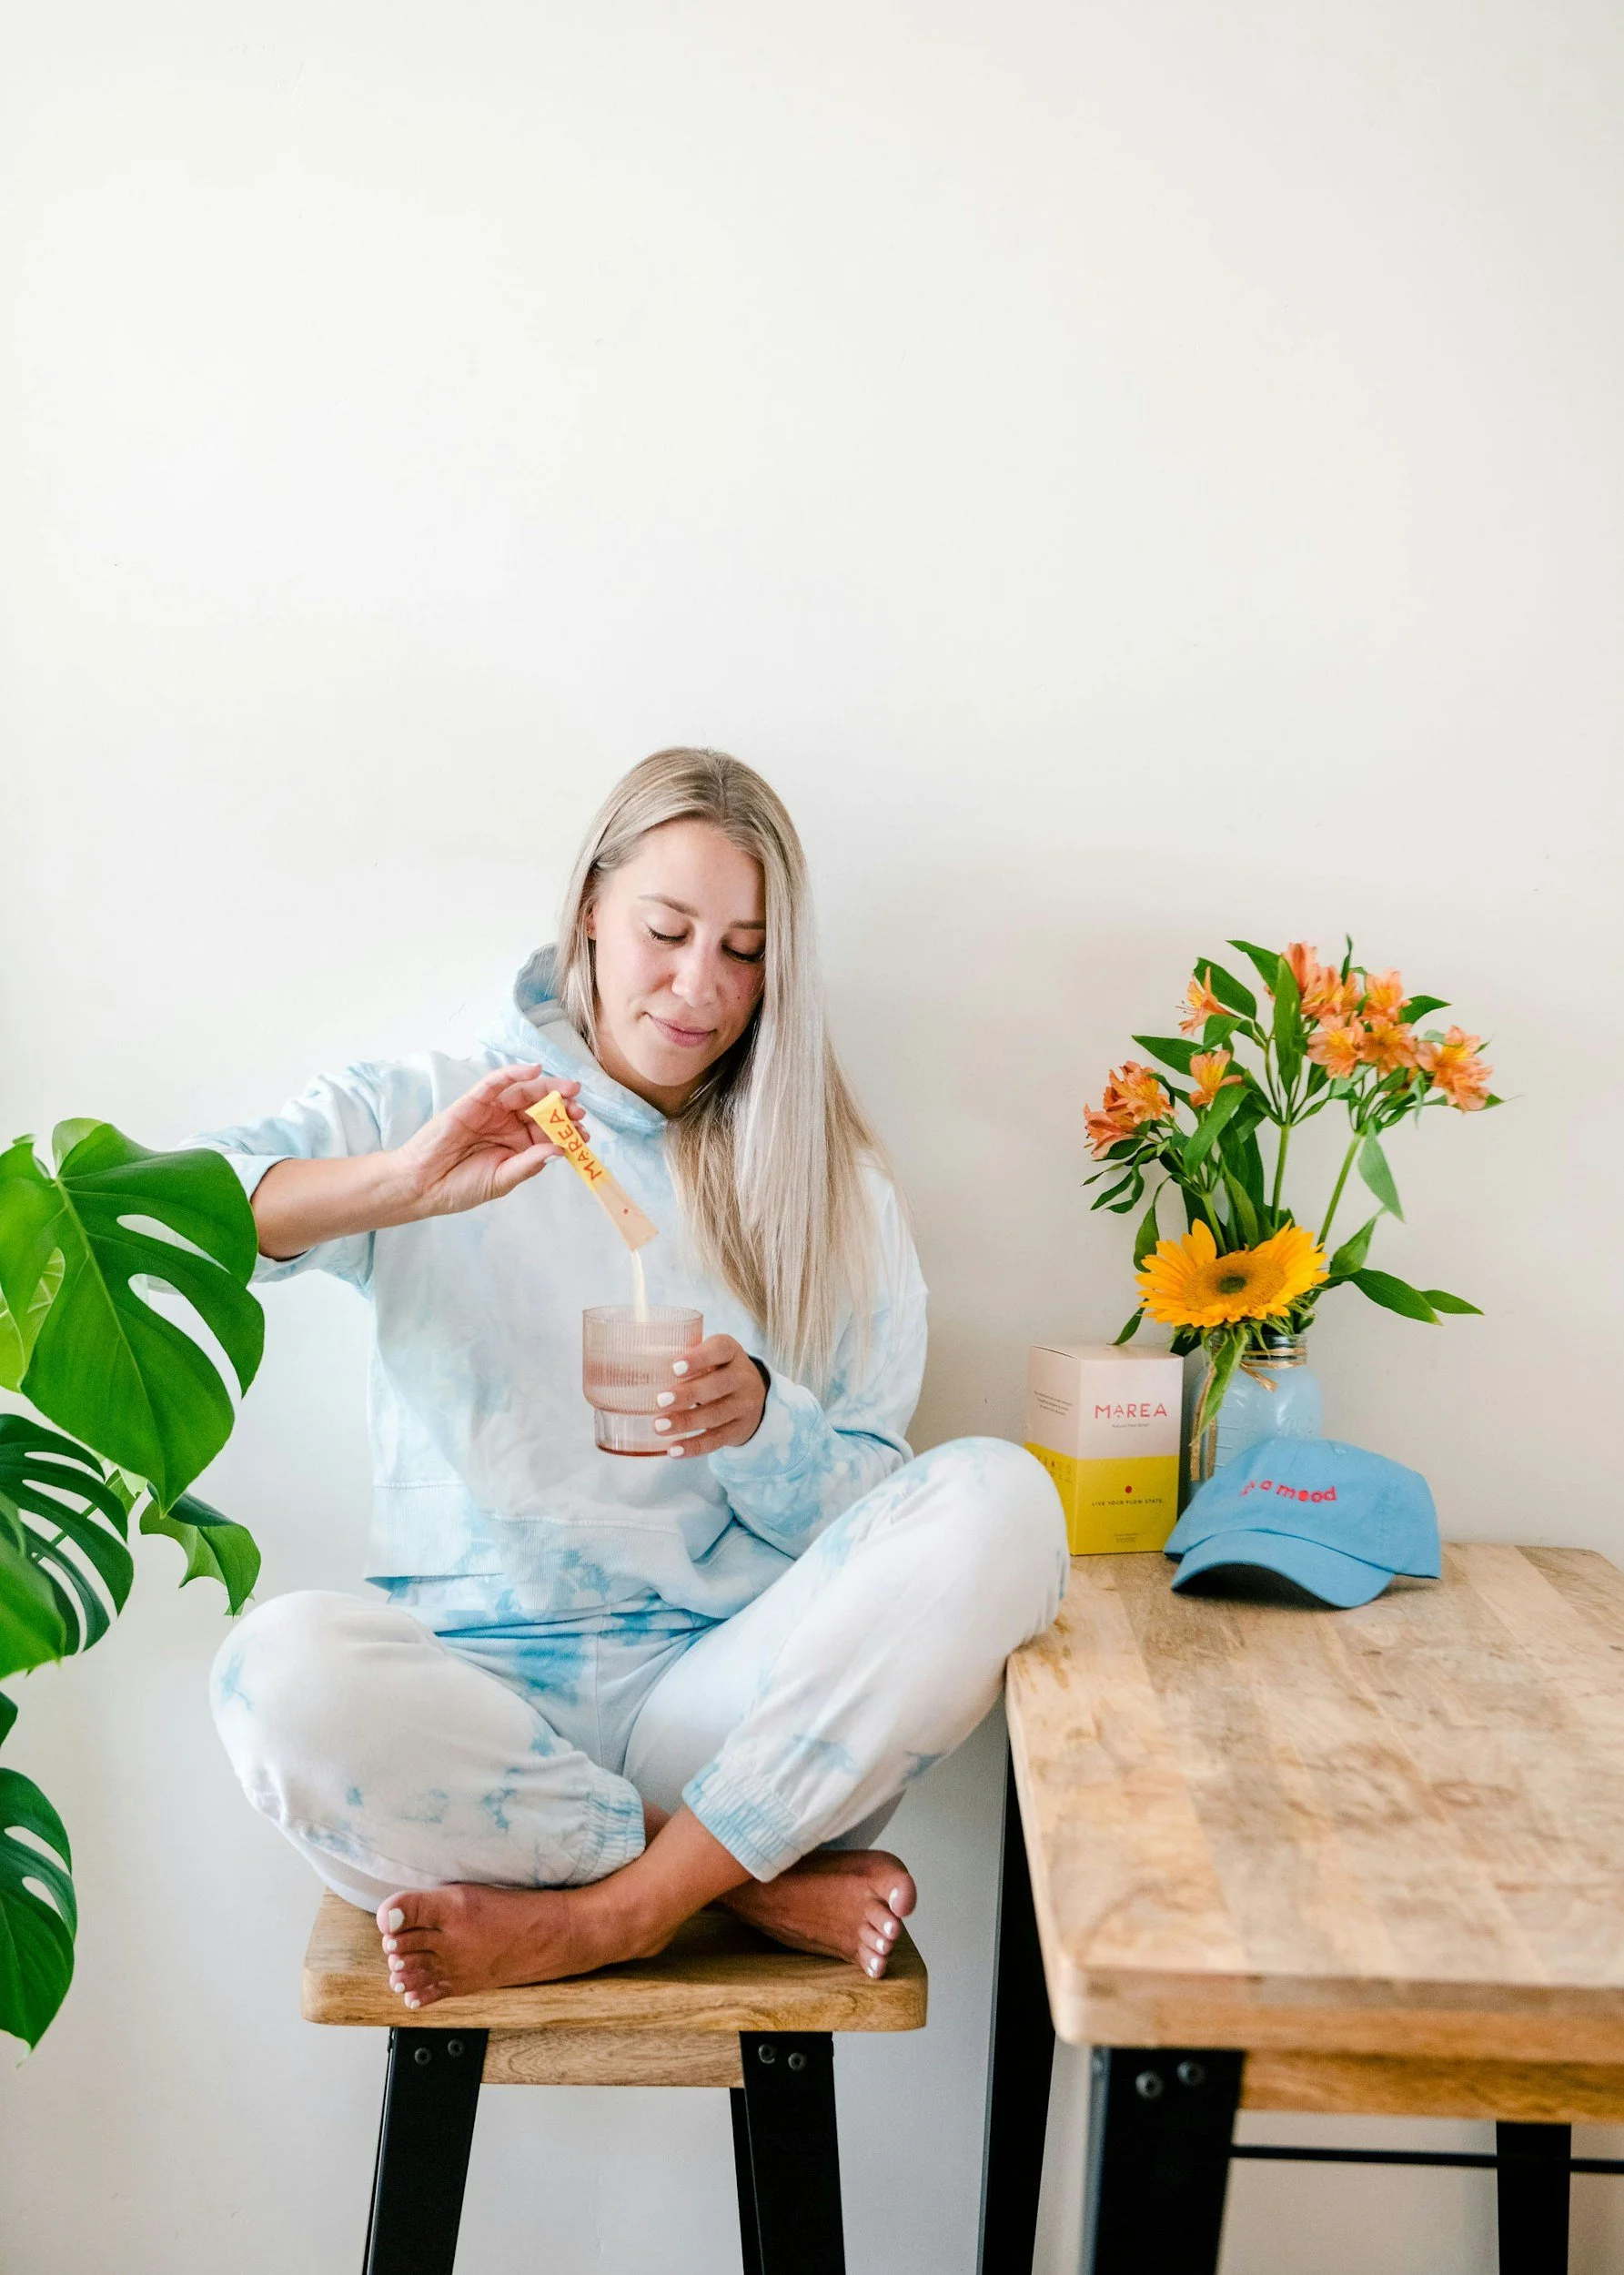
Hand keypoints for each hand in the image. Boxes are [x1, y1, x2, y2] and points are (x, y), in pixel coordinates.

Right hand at [393, 1066, 586, 1219]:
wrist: (423, 1185)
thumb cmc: (461, 1186)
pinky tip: (534, 1070)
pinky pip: (496, 1082)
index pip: (548, 1132)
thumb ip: (529, 1163)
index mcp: (518, 1145)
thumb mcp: (502, 1179)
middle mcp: (507, 1125)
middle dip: (563, 1107)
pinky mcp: (474, 1100)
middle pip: (541, 1109)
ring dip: (548, 1089)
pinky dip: (515, 1073)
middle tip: (579, 1110)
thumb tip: (560, 1149)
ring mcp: (492, 1111)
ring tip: (568, 1090)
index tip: (584, 1135)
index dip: (567, 1131)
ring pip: (524, 1093)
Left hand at [653, 1334, 768, 1457]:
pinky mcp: (740, 1429)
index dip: (699, 1358)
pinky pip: (717, 1439)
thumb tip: (627, 1367)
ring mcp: (744, 1405)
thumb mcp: (709, 1357)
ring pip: (716, 1414)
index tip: (675, 1367)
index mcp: (731, 1352)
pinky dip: (694, 1446)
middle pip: (718, 1385)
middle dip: (688, 1394)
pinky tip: (673, 1449)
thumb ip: (682, 1360)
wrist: (754, 1395)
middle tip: (660, 1401)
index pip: (720, 1349)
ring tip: (659, 1426)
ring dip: (686, 1421)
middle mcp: (742, 1377)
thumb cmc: (716, 1371)